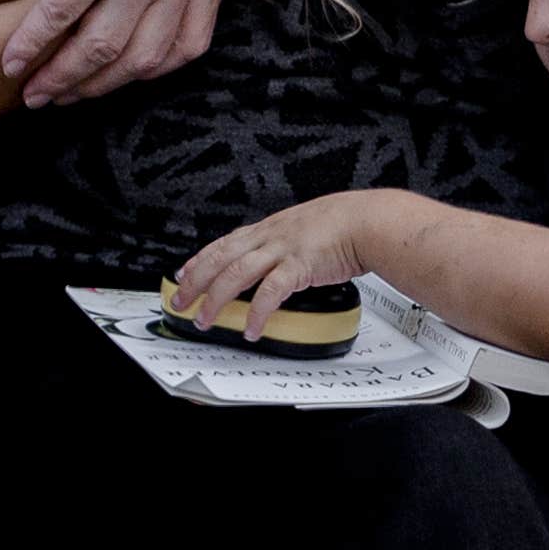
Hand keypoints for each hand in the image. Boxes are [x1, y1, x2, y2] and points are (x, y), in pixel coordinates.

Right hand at [3, 0, 234, 106]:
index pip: (187, 46)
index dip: (146, 71)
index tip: (117, 79)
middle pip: (141, 57)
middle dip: (98, 87)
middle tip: (65, 99)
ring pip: (100, 48)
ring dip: (63, 78)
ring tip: (35, 94)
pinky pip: (60, 19)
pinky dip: (32, 46)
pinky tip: (11, 62)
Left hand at [163, 197, 375, 335]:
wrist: (367, 221)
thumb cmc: (343, 225)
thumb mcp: (303, 229)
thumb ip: (285, 244)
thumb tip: (275, 264)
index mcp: (269, 228)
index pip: (223, 244)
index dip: (199, 260)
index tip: (183, 274)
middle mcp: (270, 236)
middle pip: (220, 258)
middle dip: (196, 282)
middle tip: (181, 302)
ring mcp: (283, 249)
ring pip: (236, 273)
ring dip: (216, 299)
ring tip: (206, 319)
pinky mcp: (299, 265)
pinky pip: (271, 291)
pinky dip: (257, 312)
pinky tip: (251, 328)